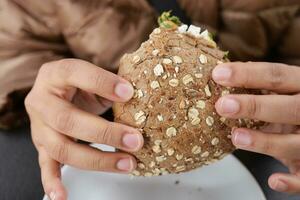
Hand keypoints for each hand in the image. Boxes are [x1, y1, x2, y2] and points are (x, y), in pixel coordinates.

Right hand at [25, 59, 143, 199]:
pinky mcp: (42, 146)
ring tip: (127, 163)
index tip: (129, 92)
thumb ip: (111, 84)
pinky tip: (63, 196)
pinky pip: (45, 166)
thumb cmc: (79, 85)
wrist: (58, 92)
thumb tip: (141, 93)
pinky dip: (53, 183)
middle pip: (67, 119)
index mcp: (55, 74)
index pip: (75, 73)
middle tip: (135, 140)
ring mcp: (40, 126)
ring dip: (97, 159)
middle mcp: (42, 101)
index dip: (102, 83)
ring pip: (61, 148)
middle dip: (104, 133)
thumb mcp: (94, 77)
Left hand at [212, 62, 299, 193]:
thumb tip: (219, 76)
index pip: (277, 75)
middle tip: (223, 106)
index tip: (218, 74)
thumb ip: (261, 87)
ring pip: (296, 143)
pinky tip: (274, 180)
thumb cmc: (292, 107)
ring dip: (266, 141)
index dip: (247, 74)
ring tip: (237, 138)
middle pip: (289, 107)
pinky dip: (292, 182)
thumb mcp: (283, 93)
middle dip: (255, 106)